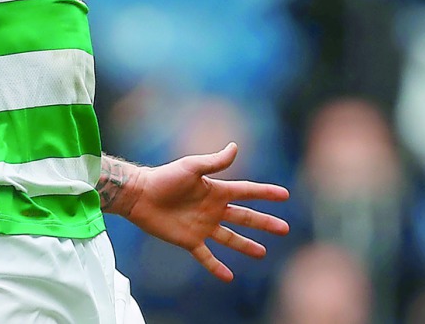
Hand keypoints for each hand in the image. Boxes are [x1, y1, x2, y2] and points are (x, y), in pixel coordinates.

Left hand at [119, 143, 289, 282]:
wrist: (140, 195)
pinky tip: (228, 277)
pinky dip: (216, 267)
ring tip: (262, 253)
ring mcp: (202, 226)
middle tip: (284, 228)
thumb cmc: (164, 178)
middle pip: (245, 217)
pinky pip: (206, 256)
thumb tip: (235, 147)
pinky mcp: (189, 240)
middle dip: (265, 223)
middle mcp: (213, 209)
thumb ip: (214, 162)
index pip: (247, 191)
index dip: (266, 193)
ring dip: (246, 245)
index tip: (285, 195)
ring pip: (230, 238)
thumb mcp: (192, 166)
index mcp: (216, 190)